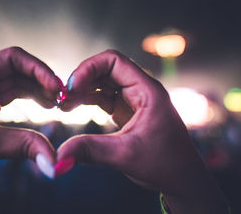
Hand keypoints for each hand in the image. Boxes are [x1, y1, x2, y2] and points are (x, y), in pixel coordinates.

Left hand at [0, 47, 61, 191]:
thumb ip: (22, 146)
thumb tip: (54, 160)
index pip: (11, 58)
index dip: (38, 68)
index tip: (57, 86)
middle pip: (17, 67)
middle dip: (42, 79)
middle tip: (62, 96)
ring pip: (18, 79)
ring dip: (38, 88)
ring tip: (57, 103)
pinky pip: (13, 92)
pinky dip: (31, 97)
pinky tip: (45, 105)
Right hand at [58, 50, 227, 213]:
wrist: (181, 179)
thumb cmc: (165, 164)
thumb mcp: (125, 155)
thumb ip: (91, 150)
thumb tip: (59, 155)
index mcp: (147, 91)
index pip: (114, 61)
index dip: (89, 68)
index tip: (71, 87)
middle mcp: (140, 89)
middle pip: (105, 69)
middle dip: (82, 79)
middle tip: (63, 97)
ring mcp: (133, 99)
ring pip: (102, 82)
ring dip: (82, 89)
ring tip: (65, 105)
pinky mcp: (127, 111)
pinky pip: (103, 96)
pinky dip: (87, 99)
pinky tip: (74, 107)